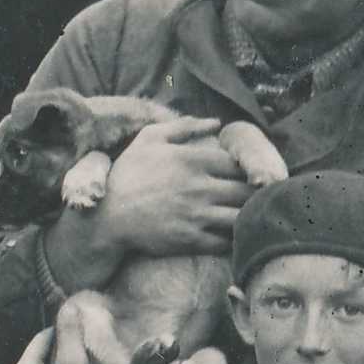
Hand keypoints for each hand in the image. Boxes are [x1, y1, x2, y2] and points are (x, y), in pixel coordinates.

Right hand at [41, 118, 249, 289]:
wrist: (107, 215)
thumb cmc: (128, 173)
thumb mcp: (150, 138)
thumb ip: (185, 126)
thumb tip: (216, 122)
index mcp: (194, 160)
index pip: (239, 164)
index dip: (247, 170)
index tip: (246, 175)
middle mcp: (200, 187)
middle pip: (246, 191)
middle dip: (255, 194)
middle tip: (256, 198)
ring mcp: (196, 215)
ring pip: (241, 217)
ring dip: (249, 216)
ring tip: (249, 217)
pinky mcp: (190, 240)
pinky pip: (225, 241)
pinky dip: (233, 238)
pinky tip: (232, 235)